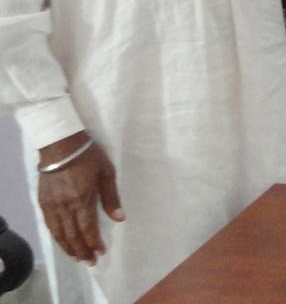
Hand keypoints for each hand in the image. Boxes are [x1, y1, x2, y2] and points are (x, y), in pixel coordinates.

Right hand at [36, 133, 122, 264]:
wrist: (60, 145)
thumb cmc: (89, 157)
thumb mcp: (107, 173)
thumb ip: (112, 197)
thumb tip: (120, 218)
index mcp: (82, 199)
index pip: (88, 228)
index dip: (94, 242)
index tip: (100, 252)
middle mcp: (65, 206)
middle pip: (72, 235)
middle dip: (82, 250)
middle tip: (90, 262)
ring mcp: (52, 205)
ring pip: (59, 233)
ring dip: (68, 247)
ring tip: (77, 257)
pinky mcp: (43, 202)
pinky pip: (49, 224)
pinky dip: (56, 236)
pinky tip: (62, 241)